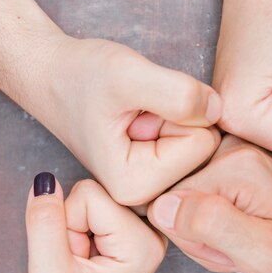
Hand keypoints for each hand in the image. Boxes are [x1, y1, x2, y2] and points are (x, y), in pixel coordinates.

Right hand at [25, 35, 221, 205]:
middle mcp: (145, 197)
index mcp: (136, 186)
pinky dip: (169, 119)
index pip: (203, 143)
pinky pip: (189, 140)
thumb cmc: (80, 74)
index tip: (137, 109)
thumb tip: (219, 110)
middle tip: (135, 110)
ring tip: (134, 113)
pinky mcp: (153, 173)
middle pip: (204, 146)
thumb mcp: (127, 75)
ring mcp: (150, 187)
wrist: (52, 75)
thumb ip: (177, 94)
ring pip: (198, 141)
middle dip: (177, 117)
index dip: (178, 111)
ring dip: (172, 116)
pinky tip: (138, 118)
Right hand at [25, 173, 165, 272]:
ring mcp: (146, 230)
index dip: (66, 223)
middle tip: (78, 264)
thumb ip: (44, 224)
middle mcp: (154, 231)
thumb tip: (45, 180)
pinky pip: (95, 208)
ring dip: (76, 228)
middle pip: (93, 192)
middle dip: (72, 224)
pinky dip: (81, 230)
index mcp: (143, 242)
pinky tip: (88, 258)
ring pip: (91, 199)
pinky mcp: (134, 232)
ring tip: (83, 263)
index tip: (73, 261)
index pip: (88, 193)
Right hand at [147, 136, 271, 272]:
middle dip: (202, 238)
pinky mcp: (232, 170)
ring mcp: (230, 158)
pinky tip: (243, 235)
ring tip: (246, 245)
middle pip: (175, 202)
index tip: (227, 248)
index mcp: (233, 165)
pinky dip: (216, 228)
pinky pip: (200, 202)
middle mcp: (228, 151)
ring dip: (210, 237)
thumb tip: (161, 206)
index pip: (167, 203)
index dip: (192, 238)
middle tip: (240, 250)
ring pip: (186, 206)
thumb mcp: (262, 253)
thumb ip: (211, 226)